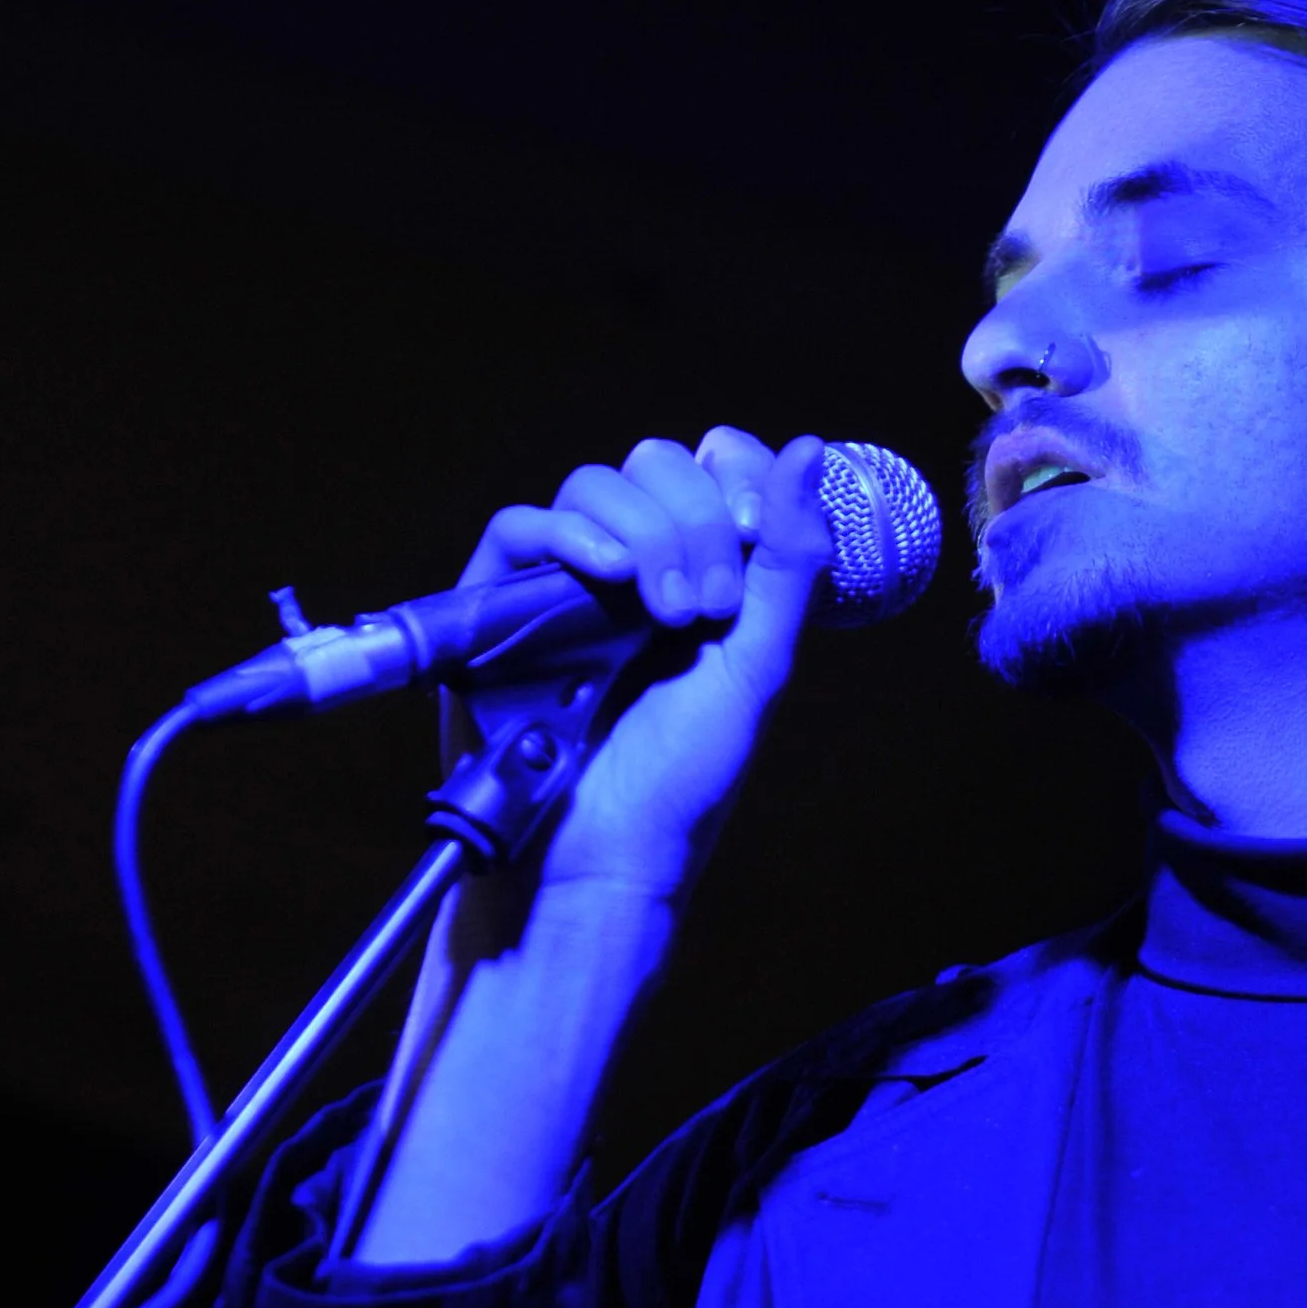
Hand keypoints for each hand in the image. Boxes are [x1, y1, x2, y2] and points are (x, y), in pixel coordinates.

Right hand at [344, 428, 832, 1266]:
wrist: (599, 857)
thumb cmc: (677, 785)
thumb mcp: (755, 670)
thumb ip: (789, 564)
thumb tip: (811, 450)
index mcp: (694, 577)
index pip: (709, 471)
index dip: (734, 471)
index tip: (755, 523)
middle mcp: (627, 573)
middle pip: (653, 466)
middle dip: (693, 519)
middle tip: (709, 606)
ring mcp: (560, 586)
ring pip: (593, 487)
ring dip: (645, 533)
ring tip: (665, 615)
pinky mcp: (496, 607)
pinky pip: (519, 527)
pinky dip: (568, 535)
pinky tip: (608, 576)